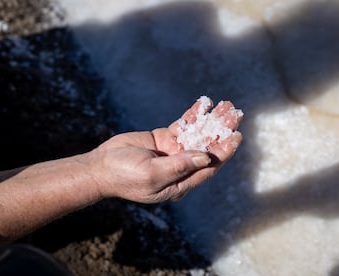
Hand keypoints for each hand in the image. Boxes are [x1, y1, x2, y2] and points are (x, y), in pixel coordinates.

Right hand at [87, 99, 242, 202]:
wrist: (101, 167)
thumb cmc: (124, 176)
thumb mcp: (152, 174)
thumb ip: (179, 166)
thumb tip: (206, 158)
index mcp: (181, 183)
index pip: (208, 166)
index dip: (224, 151)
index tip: (237, 135)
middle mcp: (182, 167)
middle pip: (207, 148)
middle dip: (221, 131)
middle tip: (235, 113)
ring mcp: (173, 152)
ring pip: (198, 134)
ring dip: (211, 120)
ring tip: (226, 105)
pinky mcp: (164, 139)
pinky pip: (183, 126)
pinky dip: (194, 115)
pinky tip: (205, 104)